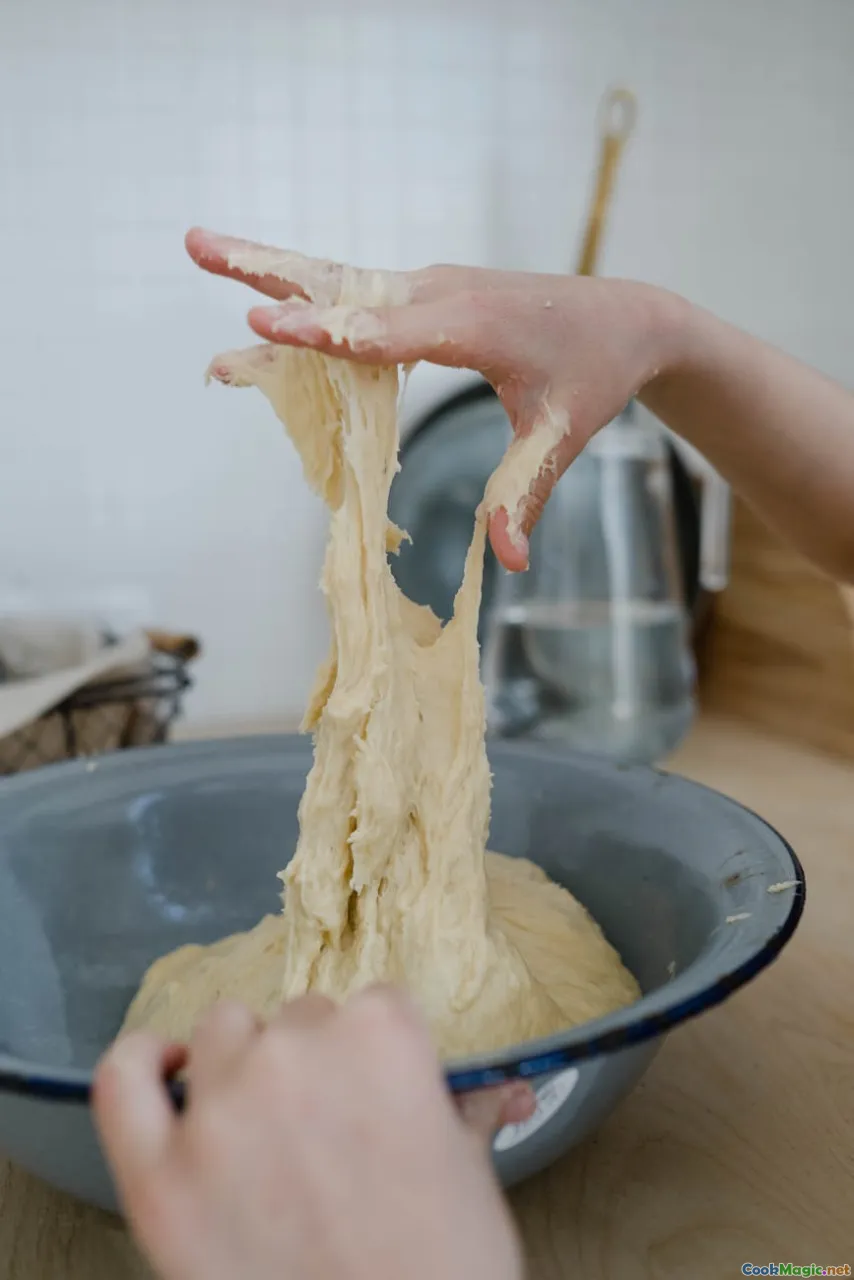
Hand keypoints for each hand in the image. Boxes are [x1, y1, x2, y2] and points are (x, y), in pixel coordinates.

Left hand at [94, 988, 534, 1279]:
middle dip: (316, 1068)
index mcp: (384, 1038)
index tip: (374, 1094)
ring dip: (244, 1066)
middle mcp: (297, 1052)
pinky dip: (142, 1062)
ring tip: (266, 1131)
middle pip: (299, 1019)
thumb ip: (471, 1113)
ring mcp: (221, 1109)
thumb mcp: (472, 1180)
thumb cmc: (443, 1274)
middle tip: (328, 1137)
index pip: (375, 1006)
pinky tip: (168, 1072)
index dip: (376, 1056)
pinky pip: (122, 1080)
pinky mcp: (159, 1176)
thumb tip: (504, 1092)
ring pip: (224, 1033)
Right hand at [185, 228, 684, 570]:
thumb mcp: (561, 436)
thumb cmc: (592, 375)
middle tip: (194, 244)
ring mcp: (427, 286)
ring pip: (338, 275)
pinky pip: (355, 291)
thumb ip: (524, 493)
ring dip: (269, 266)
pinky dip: (303, 293)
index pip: (386, 332)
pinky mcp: (422, 292)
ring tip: (197, 246)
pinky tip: (260, 300)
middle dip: (266, 267)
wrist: (625, 316)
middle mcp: (440, 291)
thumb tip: (507, 561)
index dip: (325, 333)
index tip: (265, 323)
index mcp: (473, 323)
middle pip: (341, 280)